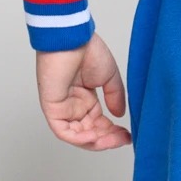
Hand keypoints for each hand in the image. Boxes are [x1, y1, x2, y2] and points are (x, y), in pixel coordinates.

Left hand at [35, 34, 130, 150]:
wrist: (72, 38)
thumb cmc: (86, 49)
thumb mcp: (109, 77)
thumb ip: (115, 97)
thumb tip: (119, 116)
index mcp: (85, 99)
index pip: (99, 124)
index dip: (114, 133)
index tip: (128, 135)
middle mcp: (73, 105)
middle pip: (90, 133)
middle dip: (108, 139)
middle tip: (123, 139)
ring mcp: (62, 108)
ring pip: (78, 136)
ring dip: (96, 142)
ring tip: (112, 140)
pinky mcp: (52, 108)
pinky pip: (64, 132)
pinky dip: (79, 139)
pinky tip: (95, 137)